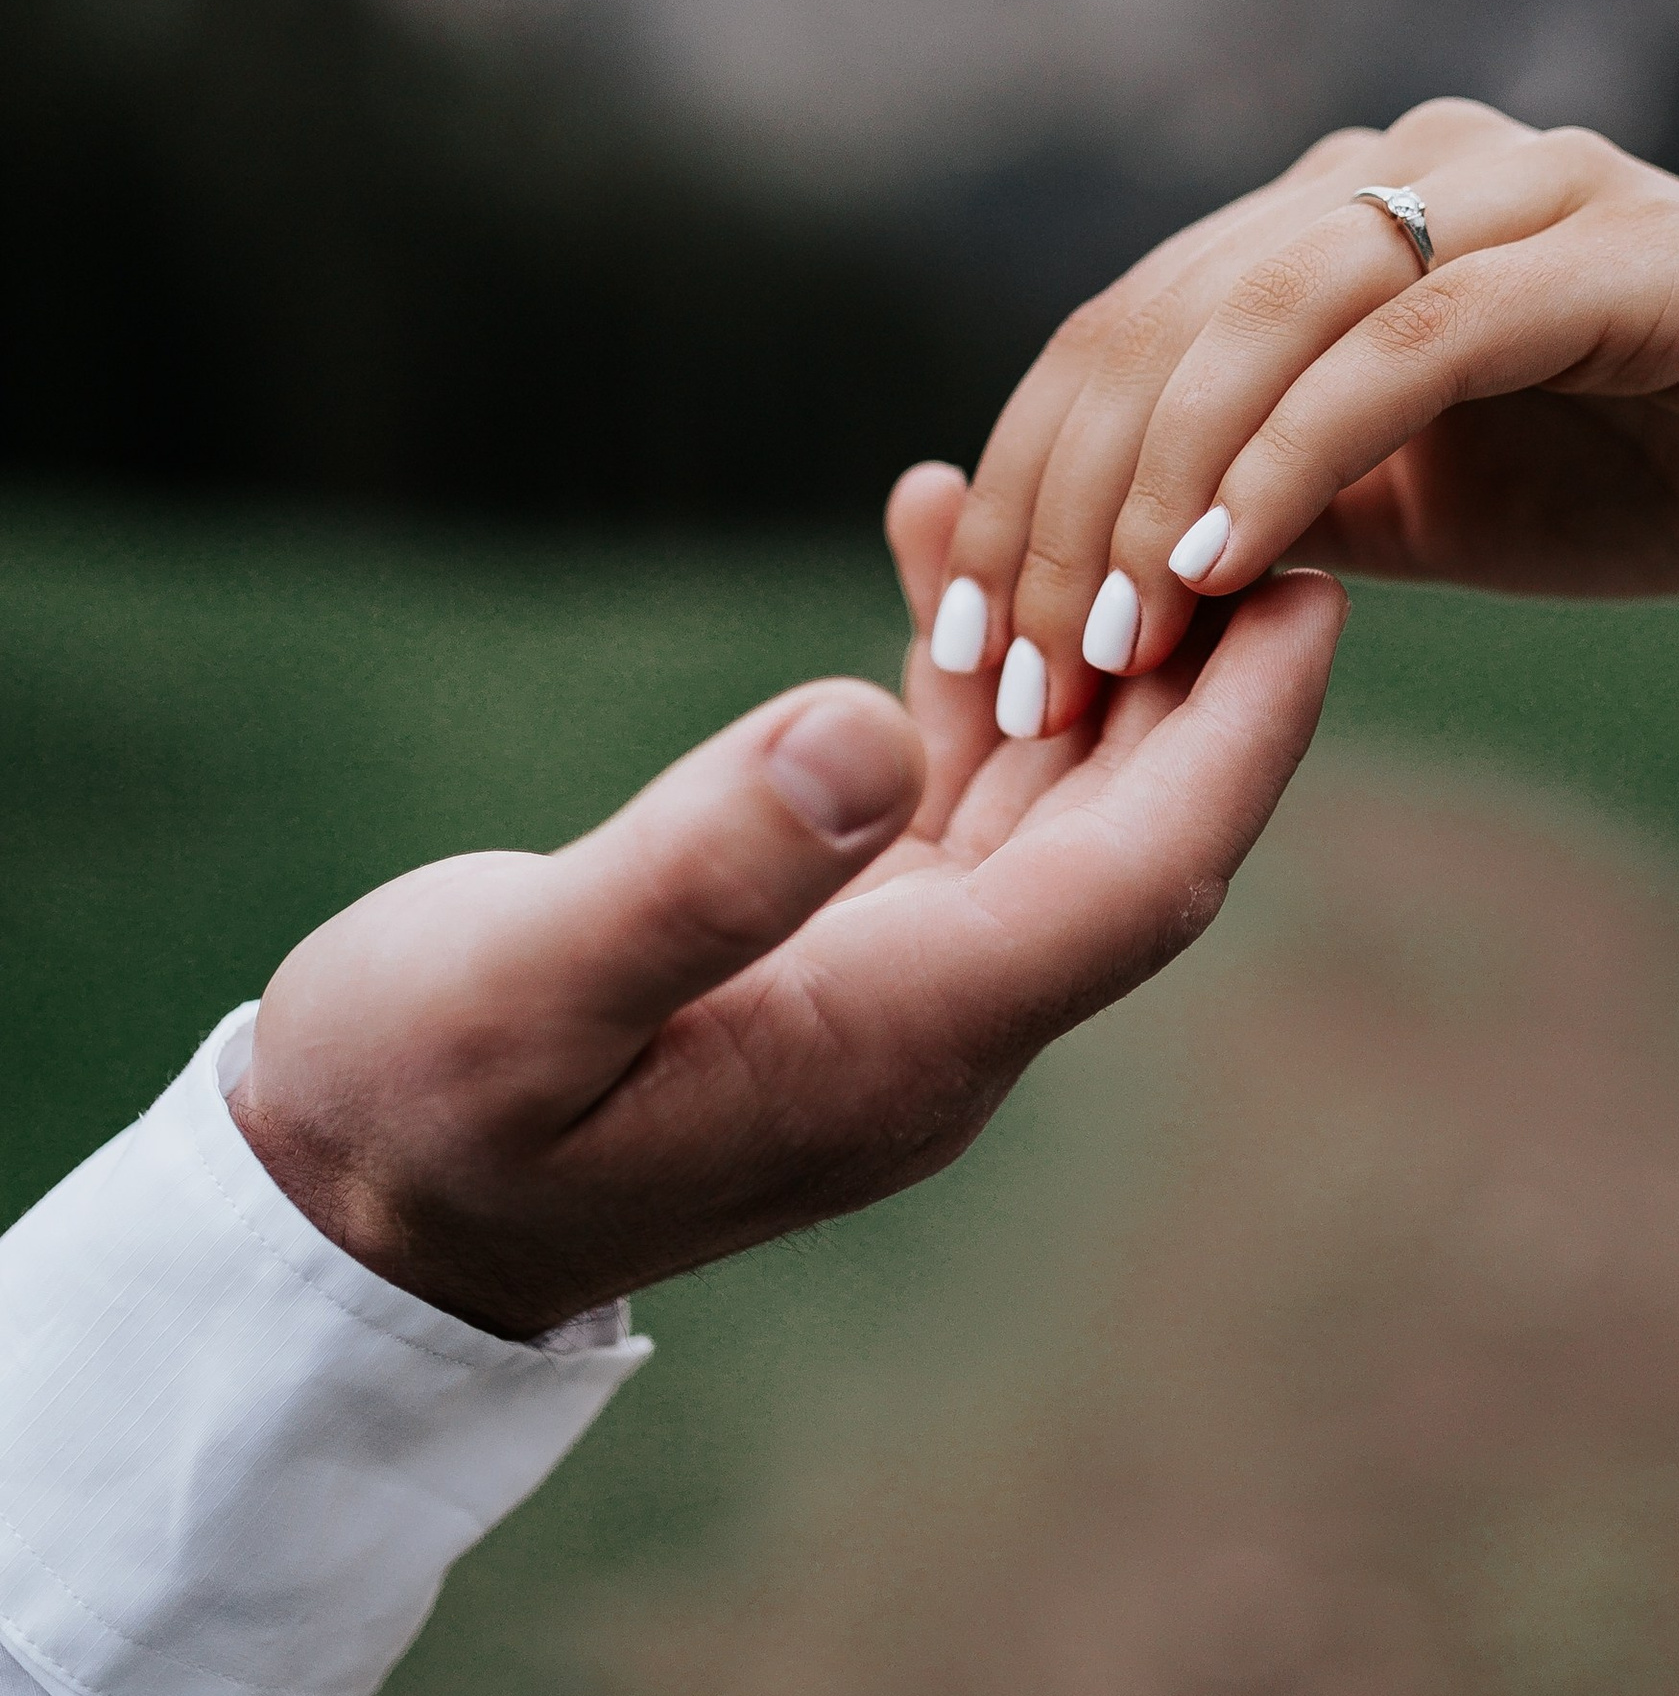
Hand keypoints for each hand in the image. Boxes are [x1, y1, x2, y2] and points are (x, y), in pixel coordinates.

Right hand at [232, 476, 1343, 1338]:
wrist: (346, 1223)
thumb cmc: (413, 1113)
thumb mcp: (519, 991)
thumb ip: (694, 875)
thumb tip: (867, 730)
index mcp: (899, 1042)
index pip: (1134, 880)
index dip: (1238, 741)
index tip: (1316, 593)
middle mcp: (932, 1026)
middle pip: (1127, 831)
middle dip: (1204, 670)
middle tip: (1265, 490)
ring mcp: (888, 993)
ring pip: (1042, 802)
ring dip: (1080, 646)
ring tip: (1096, 471)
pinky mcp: (829, 955)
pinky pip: (940, 799)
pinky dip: (952, 674)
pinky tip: (931, 544)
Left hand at [925, 103, 1678, 740]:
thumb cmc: (1656, 482)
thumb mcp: (1418, 508)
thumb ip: (1280, 496)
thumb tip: (1112, 568)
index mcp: (1349, 202)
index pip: (1130, 319)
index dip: (1030, 475)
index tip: (977, 636)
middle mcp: (1417, 161)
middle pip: (1167, 308)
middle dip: (1067, 498)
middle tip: (1018, 662)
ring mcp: (1521, 187)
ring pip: (1270, 308)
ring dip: (1166, 483)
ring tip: (1113, 635)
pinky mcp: (1618, 254)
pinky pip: (1411, 343)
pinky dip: (1301, 451)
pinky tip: (1230, 565)